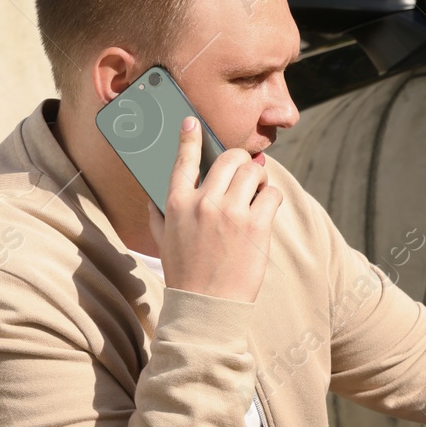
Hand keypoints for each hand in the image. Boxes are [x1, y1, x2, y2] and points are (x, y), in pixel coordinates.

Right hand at [148, 116, 281, 302]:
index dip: (190, 138)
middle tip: (246, 171)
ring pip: (254, 172)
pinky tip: (266, 209)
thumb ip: (158, 214)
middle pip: (229, 159)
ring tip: (257, 192)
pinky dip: (272, 198)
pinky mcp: (256, 225)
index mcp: (175, 203)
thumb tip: (153, 197)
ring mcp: (231, 213)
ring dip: (259, 179)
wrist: (207, 304)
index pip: (183, 160)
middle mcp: (203, 203)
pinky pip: (272, 194)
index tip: (193, 123)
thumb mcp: (164, 240)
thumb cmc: (186, 272)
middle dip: (240, 161)